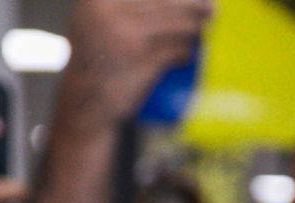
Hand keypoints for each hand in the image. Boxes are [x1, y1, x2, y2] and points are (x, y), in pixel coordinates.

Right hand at [57, 0, 211, 124]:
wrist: (83, 101)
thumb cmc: (94, 59)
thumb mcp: (94, 20)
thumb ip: (121, 6)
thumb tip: (177, 1)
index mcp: (97, 0)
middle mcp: (108, 12)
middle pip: (166, 2)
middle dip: (193, 5)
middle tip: (211, 9)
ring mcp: (126, 36)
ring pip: (176, 24)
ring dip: (195, 27)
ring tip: (204, 29)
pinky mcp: (142, 61)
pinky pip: (176, 50)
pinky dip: (186, 52)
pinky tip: (189, 54)